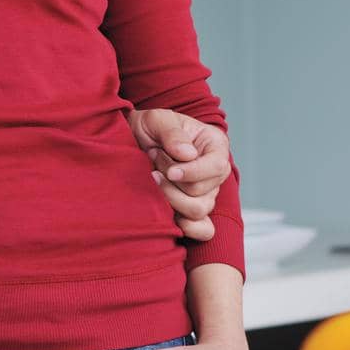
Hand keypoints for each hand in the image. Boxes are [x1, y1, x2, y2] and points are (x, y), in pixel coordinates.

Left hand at [128, 108, 231, 241]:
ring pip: (198, 210)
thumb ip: (172, 133)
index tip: (169, 172)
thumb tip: (188, 155)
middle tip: (154, 162)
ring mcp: (206, 193)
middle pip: (203, 192)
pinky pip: (204, 230)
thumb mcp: (157, 119)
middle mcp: (215, 172)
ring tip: (154, 177)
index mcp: (214, 146)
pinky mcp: (193, 211)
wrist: (133, 141)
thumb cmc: (149, 127)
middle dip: (172, 181)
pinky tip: (170, 216)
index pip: (216, 167)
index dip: (193, 172)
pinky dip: (189, 228)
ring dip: (170, 197)